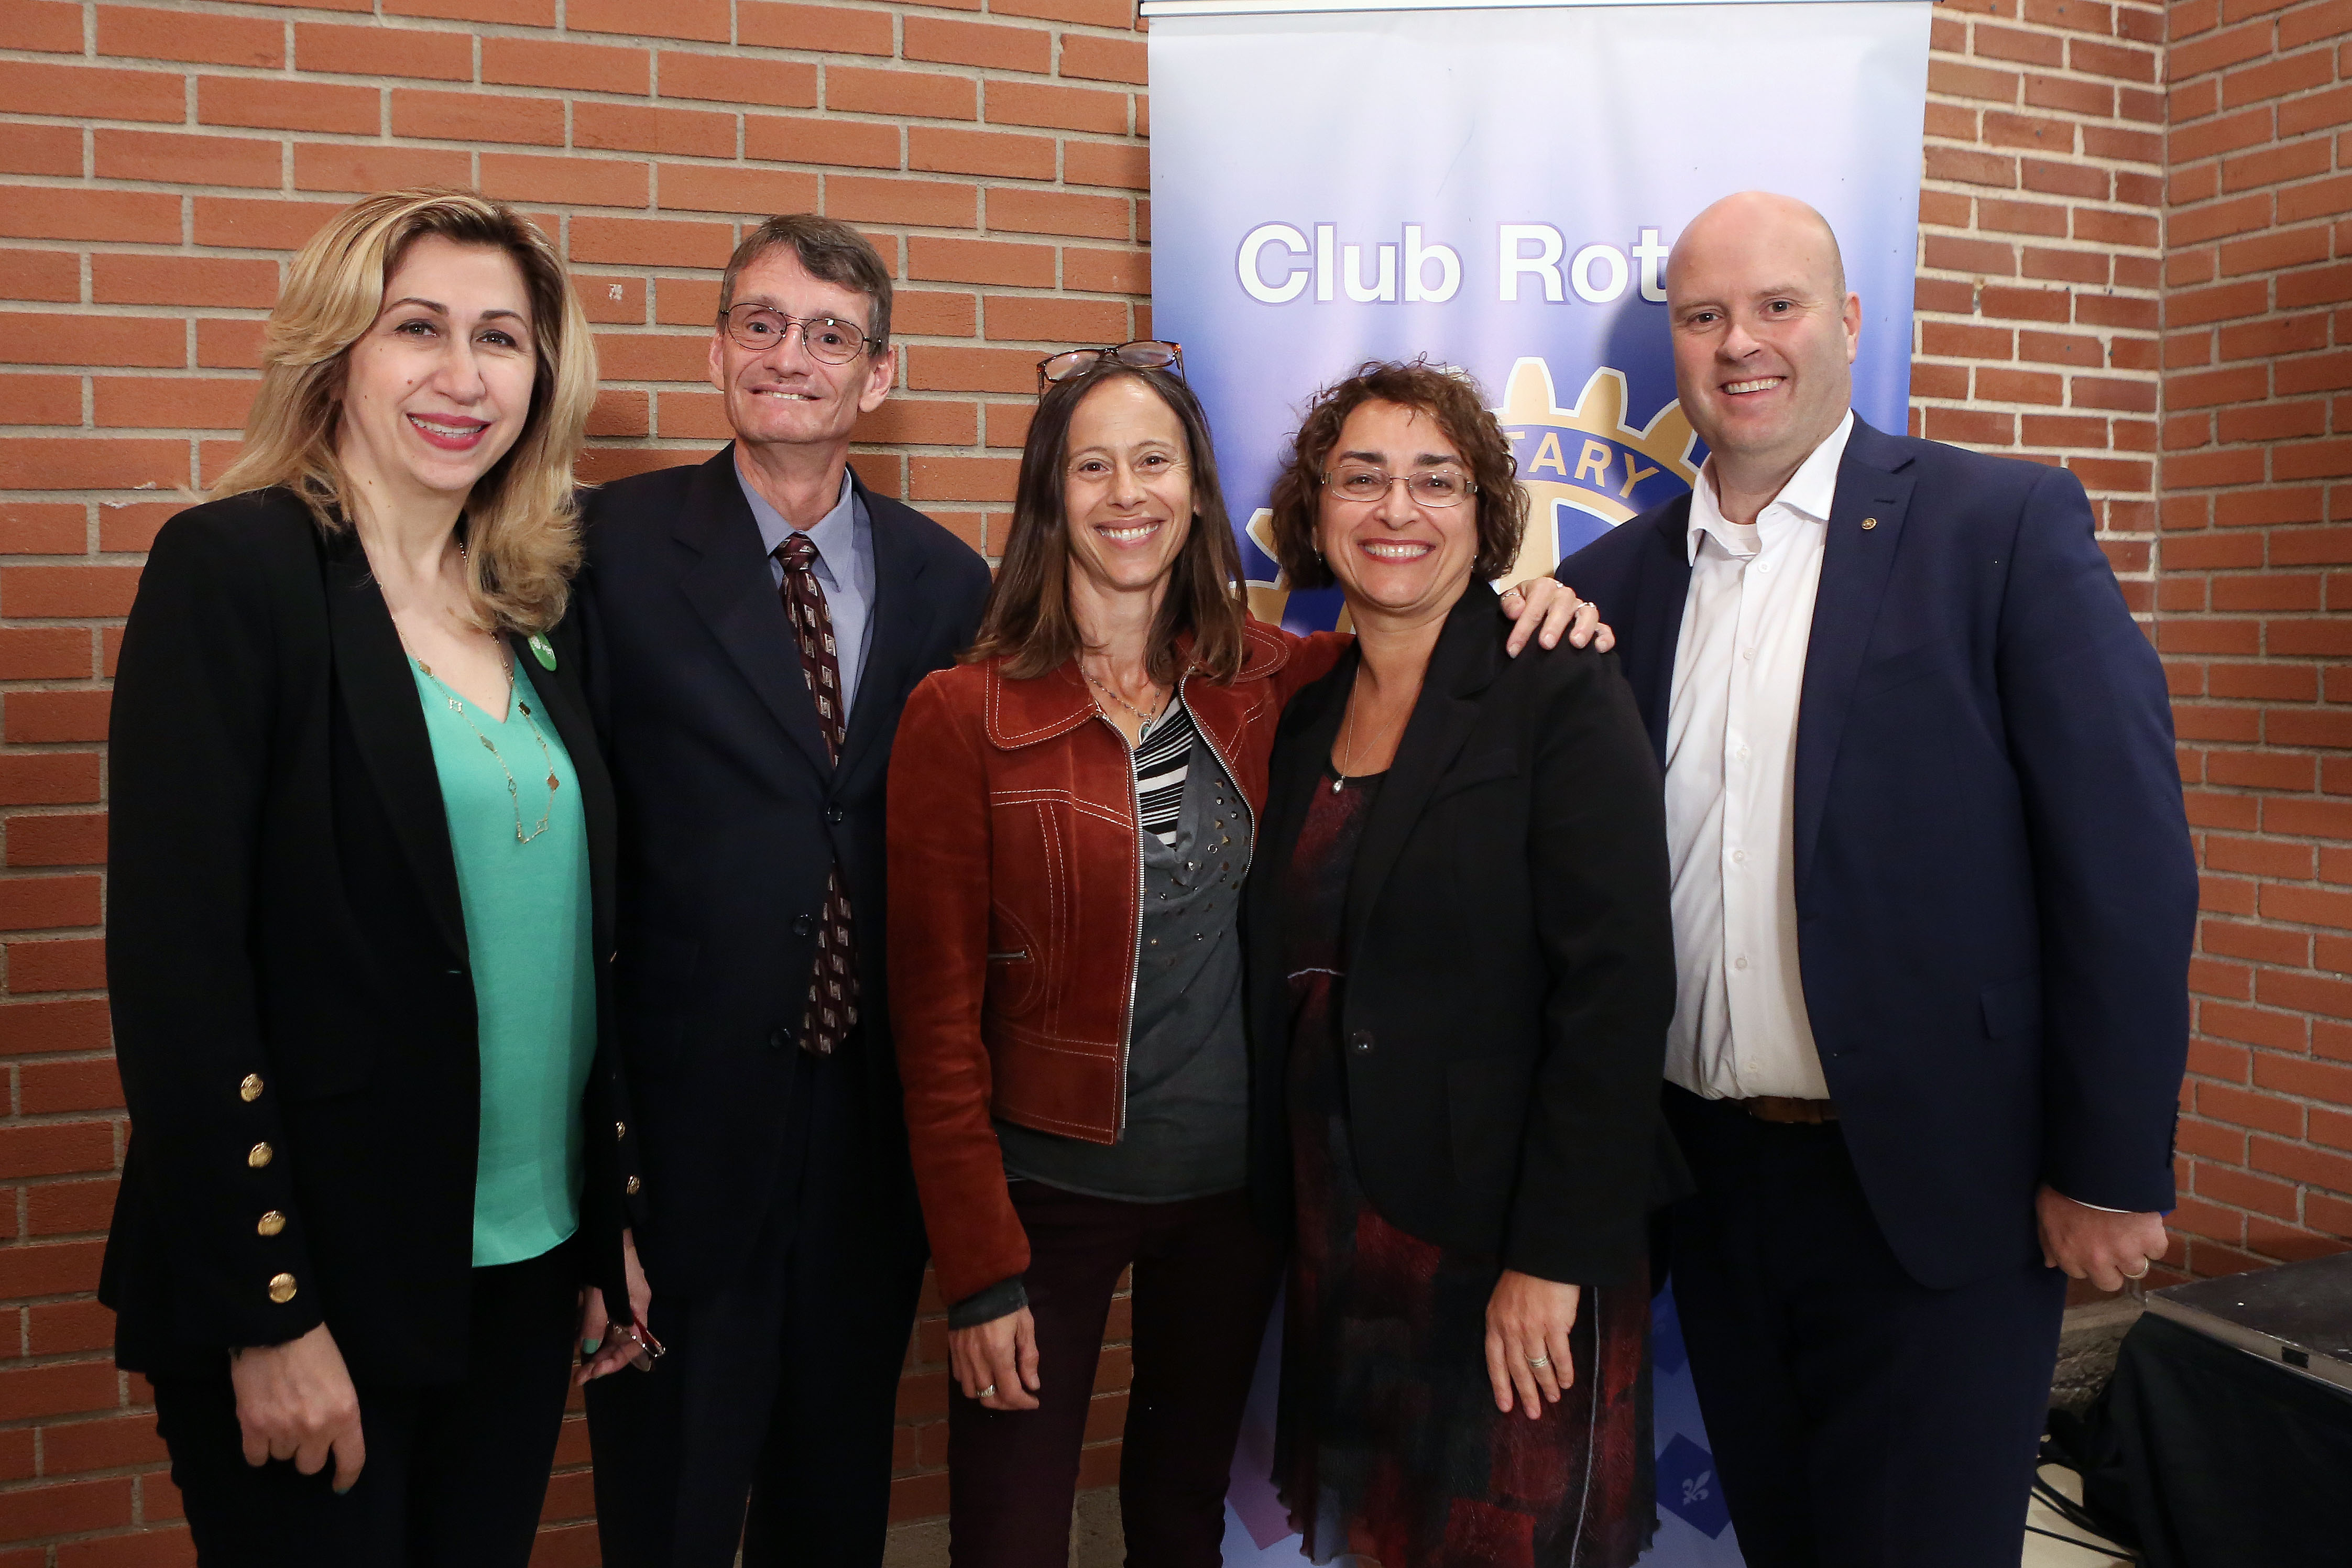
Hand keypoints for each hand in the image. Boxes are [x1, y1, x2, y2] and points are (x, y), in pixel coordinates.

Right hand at [229, 1321, 365, 1491]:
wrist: (278, 1330)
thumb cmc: (316, 1350)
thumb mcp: (342, 1382)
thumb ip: (338, 1414)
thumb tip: (330, 1442)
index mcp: (345, 1415)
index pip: (351, 1460)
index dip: (345, 1476)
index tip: (339, 1484)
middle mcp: (316, 1428)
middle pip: (310, 1466)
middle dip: (307, 1452)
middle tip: (301, 1431)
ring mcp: (283, 1429)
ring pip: (282, 1458)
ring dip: (281, 1444)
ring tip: (280, 1416)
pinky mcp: (253, 1426)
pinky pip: (256, 1458)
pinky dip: (258, 1449)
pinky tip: (260, 1432)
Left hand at [577, 1226, 653, 1383]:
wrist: (606, 1225)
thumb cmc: (609, 1258)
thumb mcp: (601, 1291)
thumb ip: (596, 1321)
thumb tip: (589, 1351)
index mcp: (637, 1308)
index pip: (633, 1345)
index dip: (614, 1363)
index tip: (592, 1374)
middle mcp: (630, 1308)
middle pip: (619, 1341)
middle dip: (600, 1359)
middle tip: (578, 1374)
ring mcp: (617, 1301)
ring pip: (606, 1332)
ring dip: (590, 1346)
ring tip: (570, 1357)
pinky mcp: (603, 1294)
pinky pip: (596, 1318)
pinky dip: (584, 1329)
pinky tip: (571, 1337)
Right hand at [948, 1305, 1040, 1411]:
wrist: (978, 1282)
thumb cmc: (1007, 1303)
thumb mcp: (1025, 1326)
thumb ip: (1029, 1358)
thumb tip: (1032, 1385)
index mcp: (999, 1354)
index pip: (1010, 1393)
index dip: (1023, 1403)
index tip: (1034, 1401)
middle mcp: (977, 1361)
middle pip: (989, 1399)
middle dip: (1007, 1404)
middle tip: (1019, 1398)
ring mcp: (962, 1357)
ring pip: (971, 1392)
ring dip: (988, 1396)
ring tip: (1001, 1389)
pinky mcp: (953, 1350)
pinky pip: (959, 1377)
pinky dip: (972, 1384)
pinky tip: (984, 1375)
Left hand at [1484, 1269, 1581, 1418]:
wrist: (1544, 1258)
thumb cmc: (1524, 1278)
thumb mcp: (1503, 1301)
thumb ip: (1506, 1326)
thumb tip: (1516, 1352)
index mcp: (1494, 1323)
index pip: (1494, 1361)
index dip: (1500, 1386)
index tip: (1505, 1406)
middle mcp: (1510, 1329)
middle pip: (1517, 1369)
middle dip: (1526, 1393)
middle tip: (1533, 1413)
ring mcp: (1532, 1328)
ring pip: (1538, 1366)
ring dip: (1547, 1385)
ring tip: (1553, 1398)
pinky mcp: (1554, 1325)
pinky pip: (1560, 1356)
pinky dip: (1564, 1372)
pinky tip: (1567, 1382)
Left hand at [1500, 578, 1613, 654]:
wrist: (1534, 608)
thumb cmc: (1523, 605)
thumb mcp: (1512, 599)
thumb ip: (1510, 602)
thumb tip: (1517, 611)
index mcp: (1544, 587)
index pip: (1534, 606)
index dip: (1523, 628)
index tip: (1513, 649)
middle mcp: (1565, 596)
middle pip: (1562, 606)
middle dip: (1554, 626)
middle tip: (1546, 644)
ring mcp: (1581, 609)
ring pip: (1588, 613)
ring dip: (1583, 627)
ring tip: (1576, 643)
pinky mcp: (1594, 624)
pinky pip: (1604, 628)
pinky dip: (1605, 636)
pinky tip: (1600, 648)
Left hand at [2036, 1184, 2169, 1292]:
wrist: (2097, 1168)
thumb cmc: (2065, 1186)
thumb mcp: (2045, 1210)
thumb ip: (2047, 1240)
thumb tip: (2050, 1263)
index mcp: (2070, 1255)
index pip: (2081, 1274)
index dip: (2087, 1260)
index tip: (2091, 1245)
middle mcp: (2097, 1261)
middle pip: (2110, 1282)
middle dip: (2113, 1267)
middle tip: (2114, 1246)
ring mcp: (2126, 1253)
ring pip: (2136, 1269)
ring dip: (2134, 1253)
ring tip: (2129, 1231)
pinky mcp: (2150, 1241)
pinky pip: (2157, 1251)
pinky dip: (2154, 1240)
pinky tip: (2145, 1224)